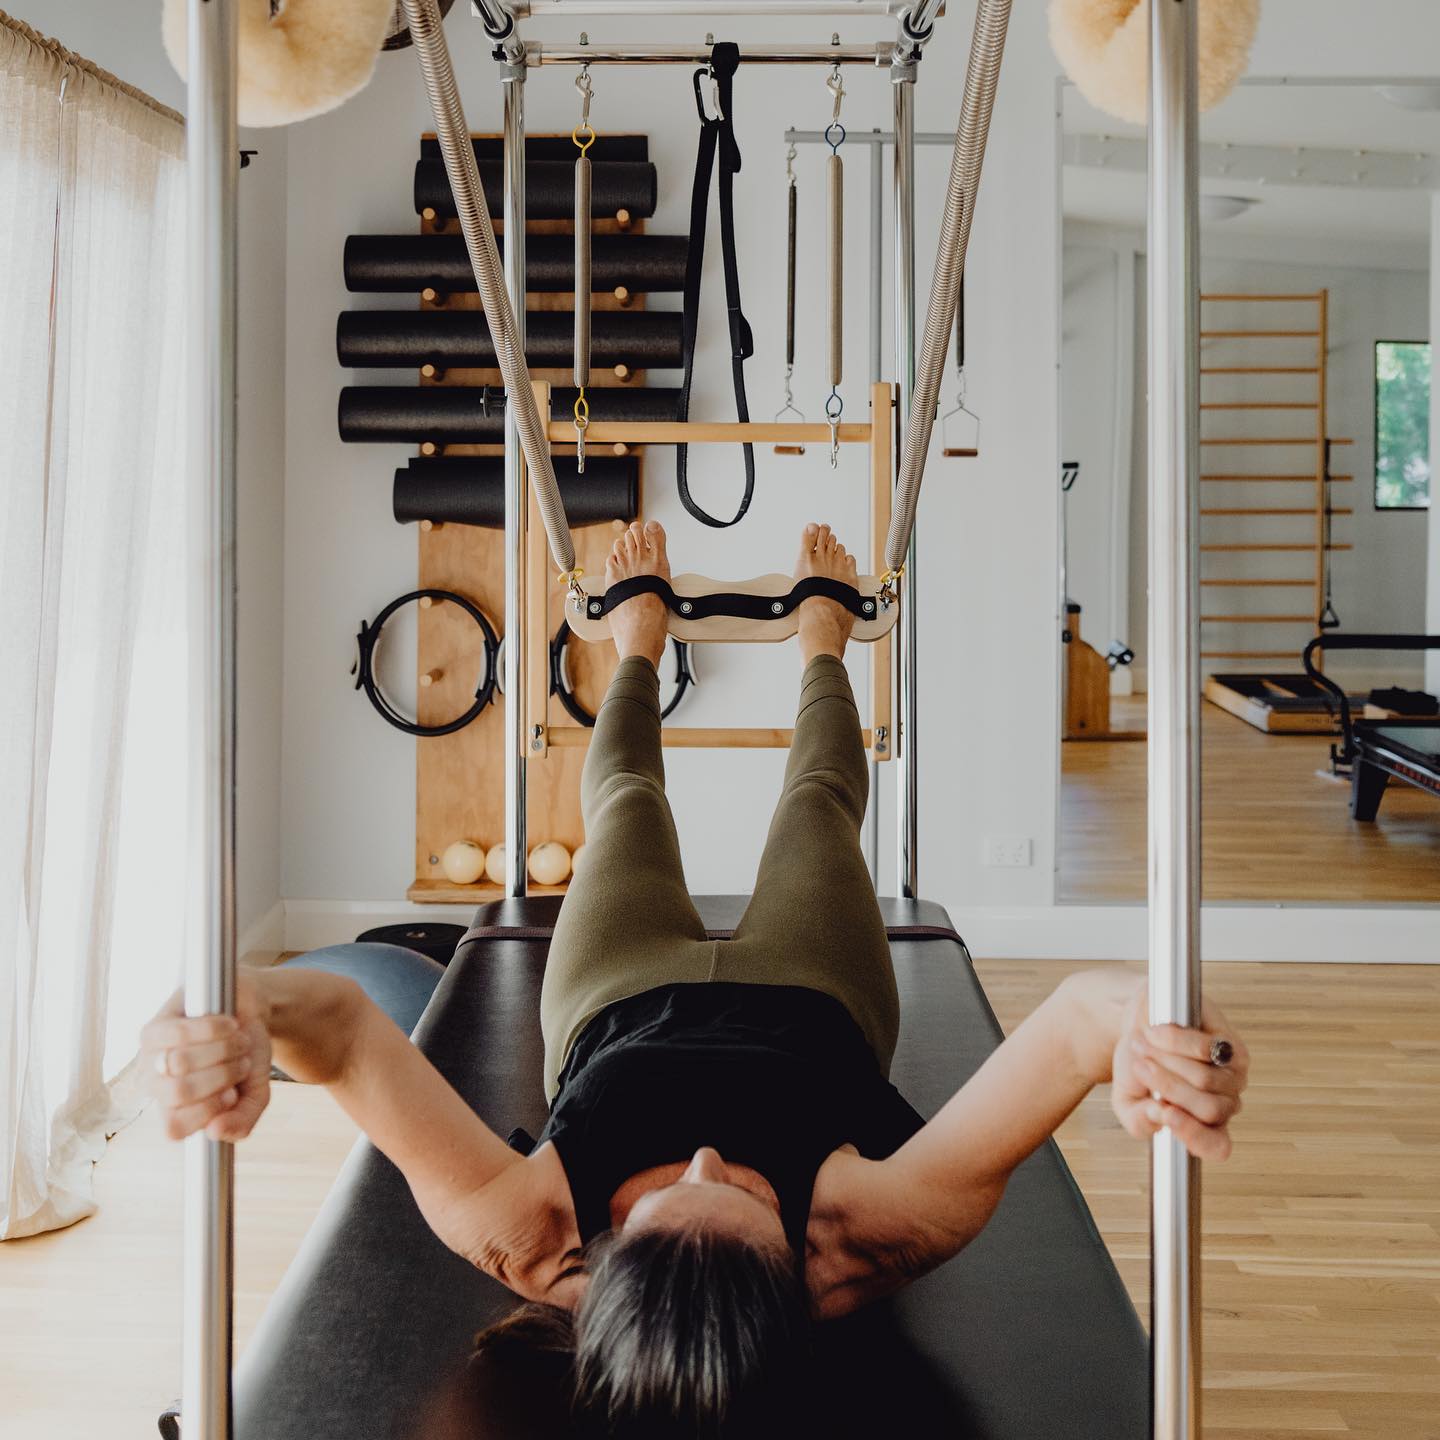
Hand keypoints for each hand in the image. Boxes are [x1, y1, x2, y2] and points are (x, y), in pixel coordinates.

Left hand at [141, 974, 272, 1141]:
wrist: (251, 1012)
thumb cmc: (246, 1055)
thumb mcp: (255, 1093)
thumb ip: (243, 1121)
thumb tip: (215, 1132)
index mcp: (176, 1112)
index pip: (175, 1129)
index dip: (208, 1111)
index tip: (233, 1094)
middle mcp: (156, 1088)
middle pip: (179, 1092)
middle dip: (223, 1075)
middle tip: (240, 1064)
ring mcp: (150, 1058)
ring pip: (179, 1062)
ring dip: (223, 1050)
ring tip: (238, 1042)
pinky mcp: (155, 1027)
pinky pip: (182, 1032)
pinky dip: (217, 1029)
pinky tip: (229, 1025)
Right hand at [1111, 987, 1247, 1160]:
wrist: (1139, 1023)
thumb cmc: (1138, 1064)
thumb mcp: (1126, 1101)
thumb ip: (1138, 1121)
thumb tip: (1160, 1117)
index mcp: (1201, 1126)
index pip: (1215, 1147)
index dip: (1194, 1136)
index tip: (1166, 1114)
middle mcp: (1223, 1104)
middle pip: (1208, 1109)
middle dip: (1166, 1086)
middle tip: (1140, 1067)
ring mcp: (1232, 1076)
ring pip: (1205, 1079)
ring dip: (1164, 1059)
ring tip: (1142, 1045)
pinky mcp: (1230, 1046)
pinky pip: (1206, 1049)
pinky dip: (1174, 1041)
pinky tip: (1157, 1033)